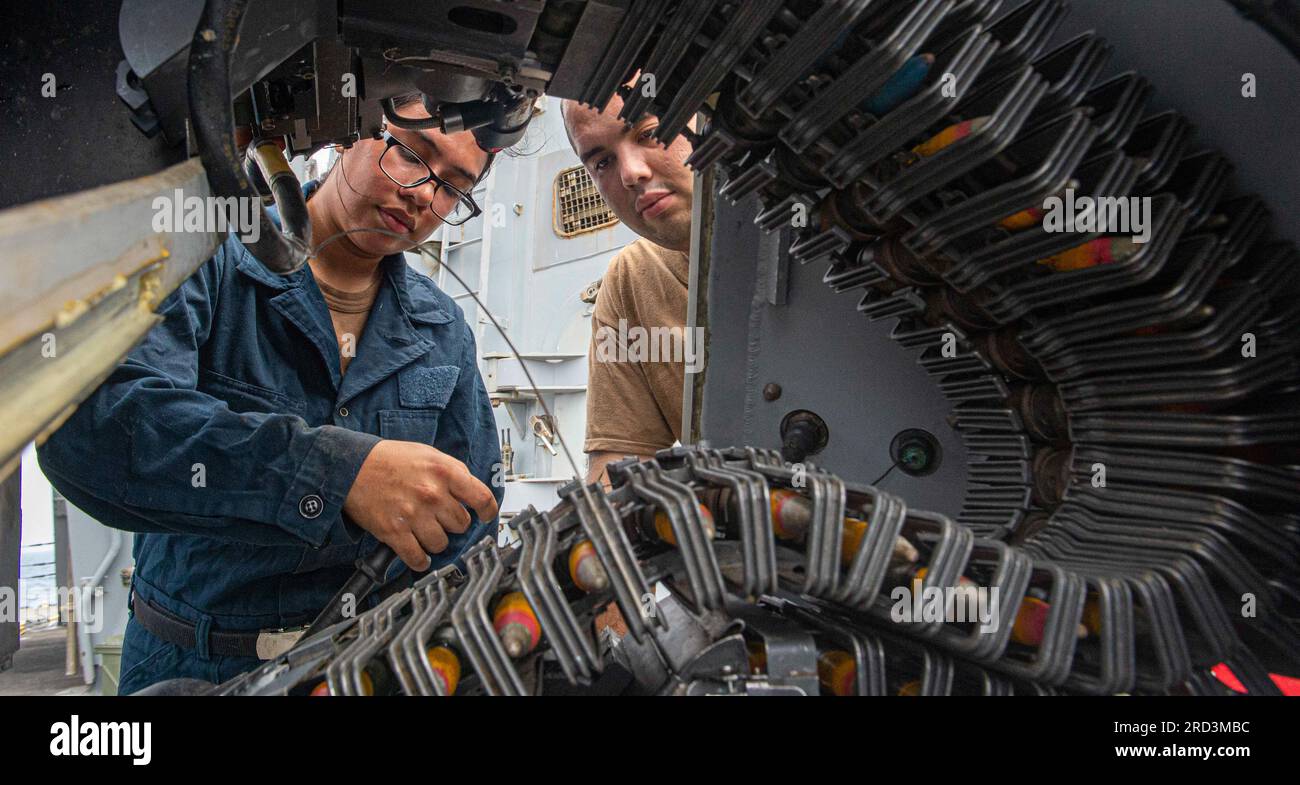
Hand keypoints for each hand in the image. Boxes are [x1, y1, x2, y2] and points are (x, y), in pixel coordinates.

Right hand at [343, 440, 498, 569]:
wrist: (352, 466)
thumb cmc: (389, 459)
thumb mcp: (428, 454)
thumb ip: (453, 471)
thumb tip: (471, 490)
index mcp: (445, 472)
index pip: (482, 498)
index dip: (488, 511)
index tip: (485, 516)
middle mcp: (432, 494)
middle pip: (461, 525)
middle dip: (452, 523)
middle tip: (440, 518)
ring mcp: (414, 515)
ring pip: (441, 544)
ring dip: (435, 541)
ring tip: (424, 532)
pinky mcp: (395, 532)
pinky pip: (418, 558)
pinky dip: (420, 561)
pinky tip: (418, 555)